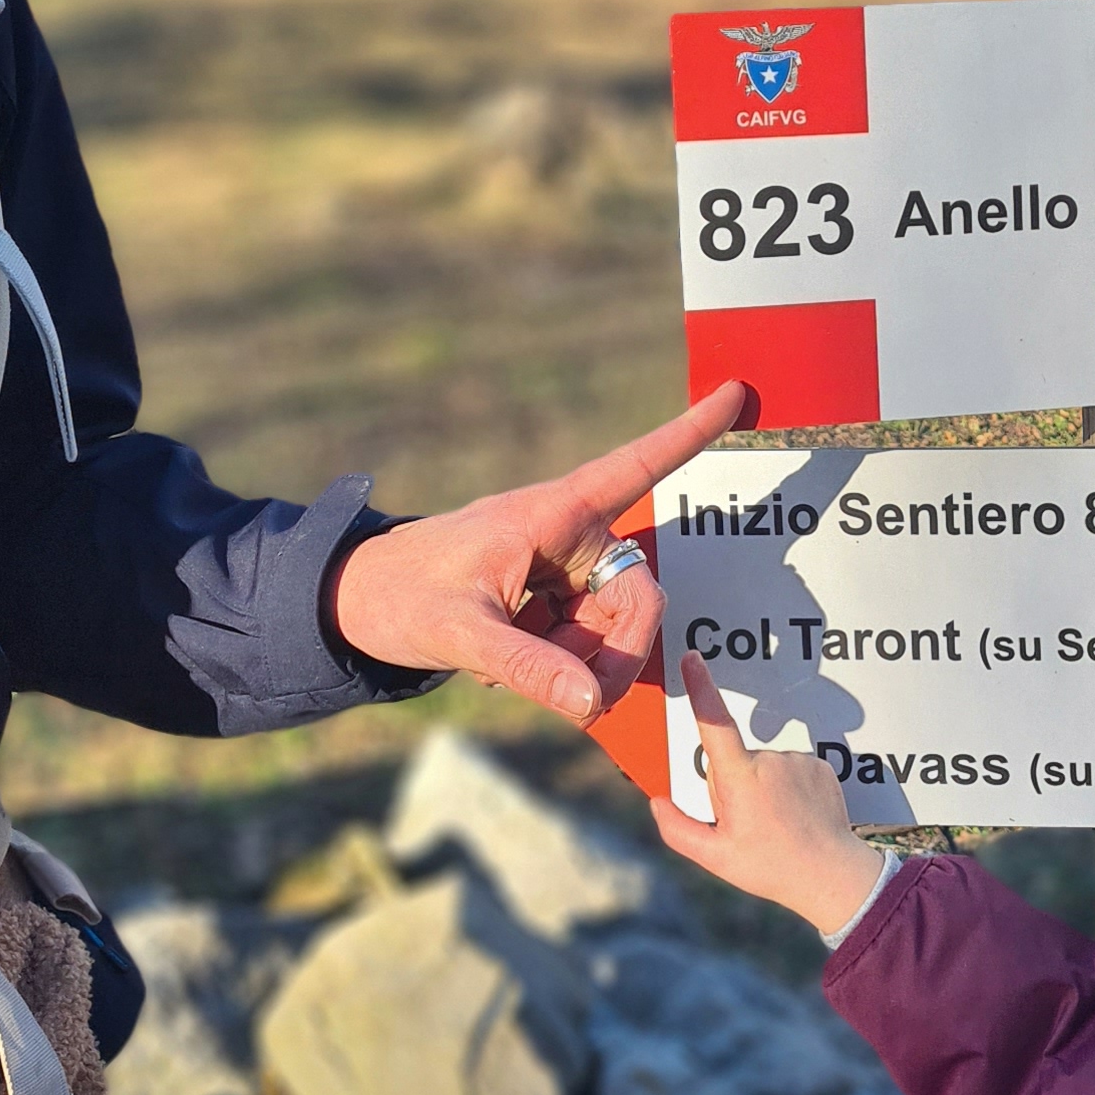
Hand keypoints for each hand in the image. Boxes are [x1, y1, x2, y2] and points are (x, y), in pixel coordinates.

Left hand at [328, 381, 752, 725]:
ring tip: (511, 668)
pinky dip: (564, 668)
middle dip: (614, 656)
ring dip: (580, 666)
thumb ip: (526, 666)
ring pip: (617, 630)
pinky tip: (512, 665)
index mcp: (554, 513)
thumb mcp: (457, 632)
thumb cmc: (401, 595)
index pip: (636, 466)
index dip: (690, 433)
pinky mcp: (559, 601)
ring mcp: (567, 570)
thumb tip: (590, 702)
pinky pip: (592, 644)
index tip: (737, 392)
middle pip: (638, 598)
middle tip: (579, 702)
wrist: (357, 604)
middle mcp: (572, 535)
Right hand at [650, 655, 888, 936]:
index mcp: (741, 778)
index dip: (701, 688)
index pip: (715, 723)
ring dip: (760, 787)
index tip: (692, 658)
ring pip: (762, 765)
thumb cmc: (770, 867)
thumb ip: (677, 829)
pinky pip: (788, 768)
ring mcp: (799, 760)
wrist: (832, 874)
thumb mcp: (715, 857)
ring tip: (774, 823)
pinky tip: (794, 815)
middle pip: (732, 761)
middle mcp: (771, 760)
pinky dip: (786, 787)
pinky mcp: (820, 765)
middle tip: (747, 824)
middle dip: (731, 785)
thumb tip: (657, 801)